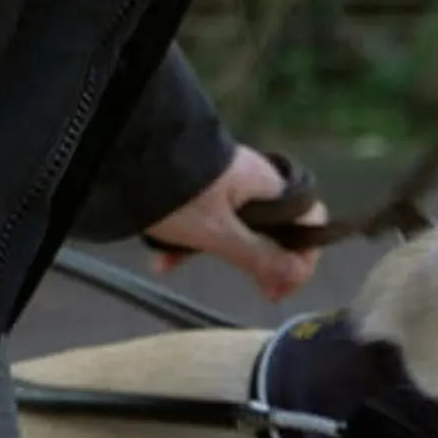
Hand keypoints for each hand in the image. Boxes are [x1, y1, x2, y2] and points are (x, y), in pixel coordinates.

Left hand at [141, 147, 322, 302]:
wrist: (127, 147)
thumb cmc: (178, 194)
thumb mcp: (217, 233)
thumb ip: (259, 256)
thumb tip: (296, 275)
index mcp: (269, 186)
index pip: (311, 220)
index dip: (303, 258)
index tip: (278, 289)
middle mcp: (255, 179)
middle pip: (275, 227)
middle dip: (259, 261)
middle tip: (253, 288)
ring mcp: (228, 178)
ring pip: (238, 224)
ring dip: (217, 250)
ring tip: (174, 266)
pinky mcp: (202, 182)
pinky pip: (209, 216)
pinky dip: (191, 237)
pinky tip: (163, 255)